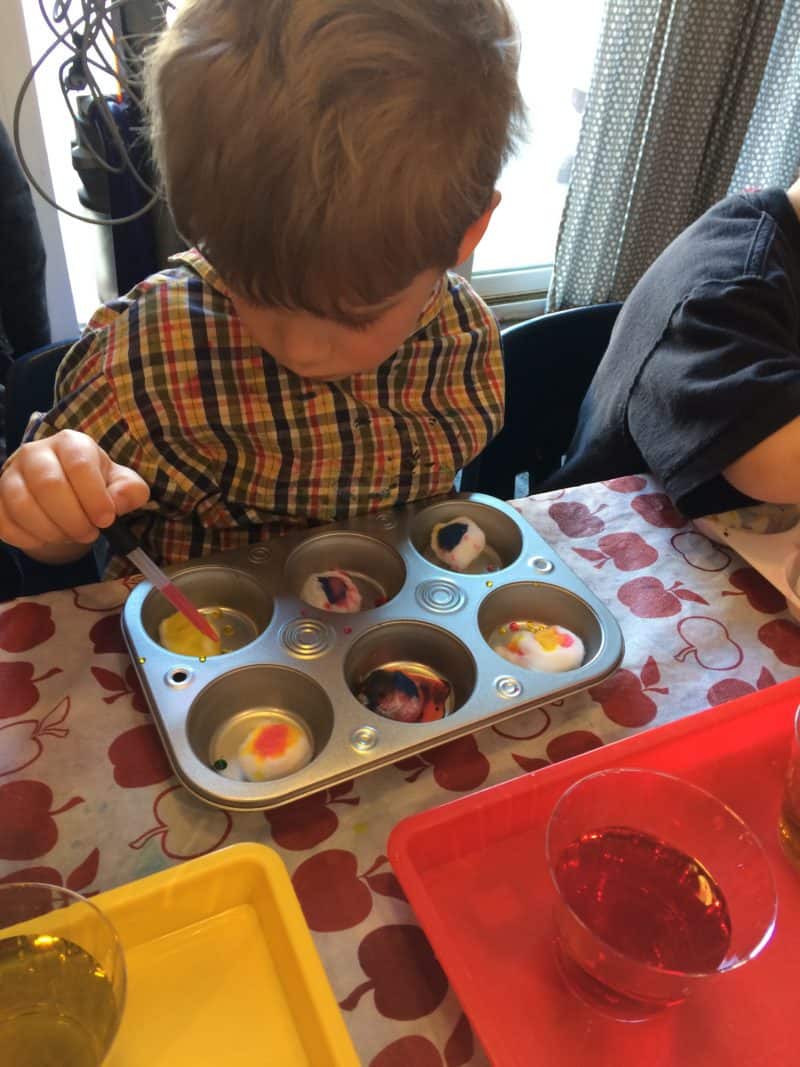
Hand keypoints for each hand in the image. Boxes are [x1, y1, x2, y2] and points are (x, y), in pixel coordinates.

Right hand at [0, 429, 149, 555]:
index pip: (79, 465)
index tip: (106, 520)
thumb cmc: (95, 485)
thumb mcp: (121, 484)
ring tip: (69, 537)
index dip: (94, 497)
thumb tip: (118, 501)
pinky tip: (45, 539)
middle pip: (48, 485)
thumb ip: (129, 491)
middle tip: (88, 534)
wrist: (64, 493)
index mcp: (71, 443)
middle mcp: (36, 452)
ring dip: (51, 531)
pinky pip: (3, 521)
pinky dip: (27, 538)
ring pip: (22, 505)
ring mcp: (11, 474)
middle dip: (73, 519)